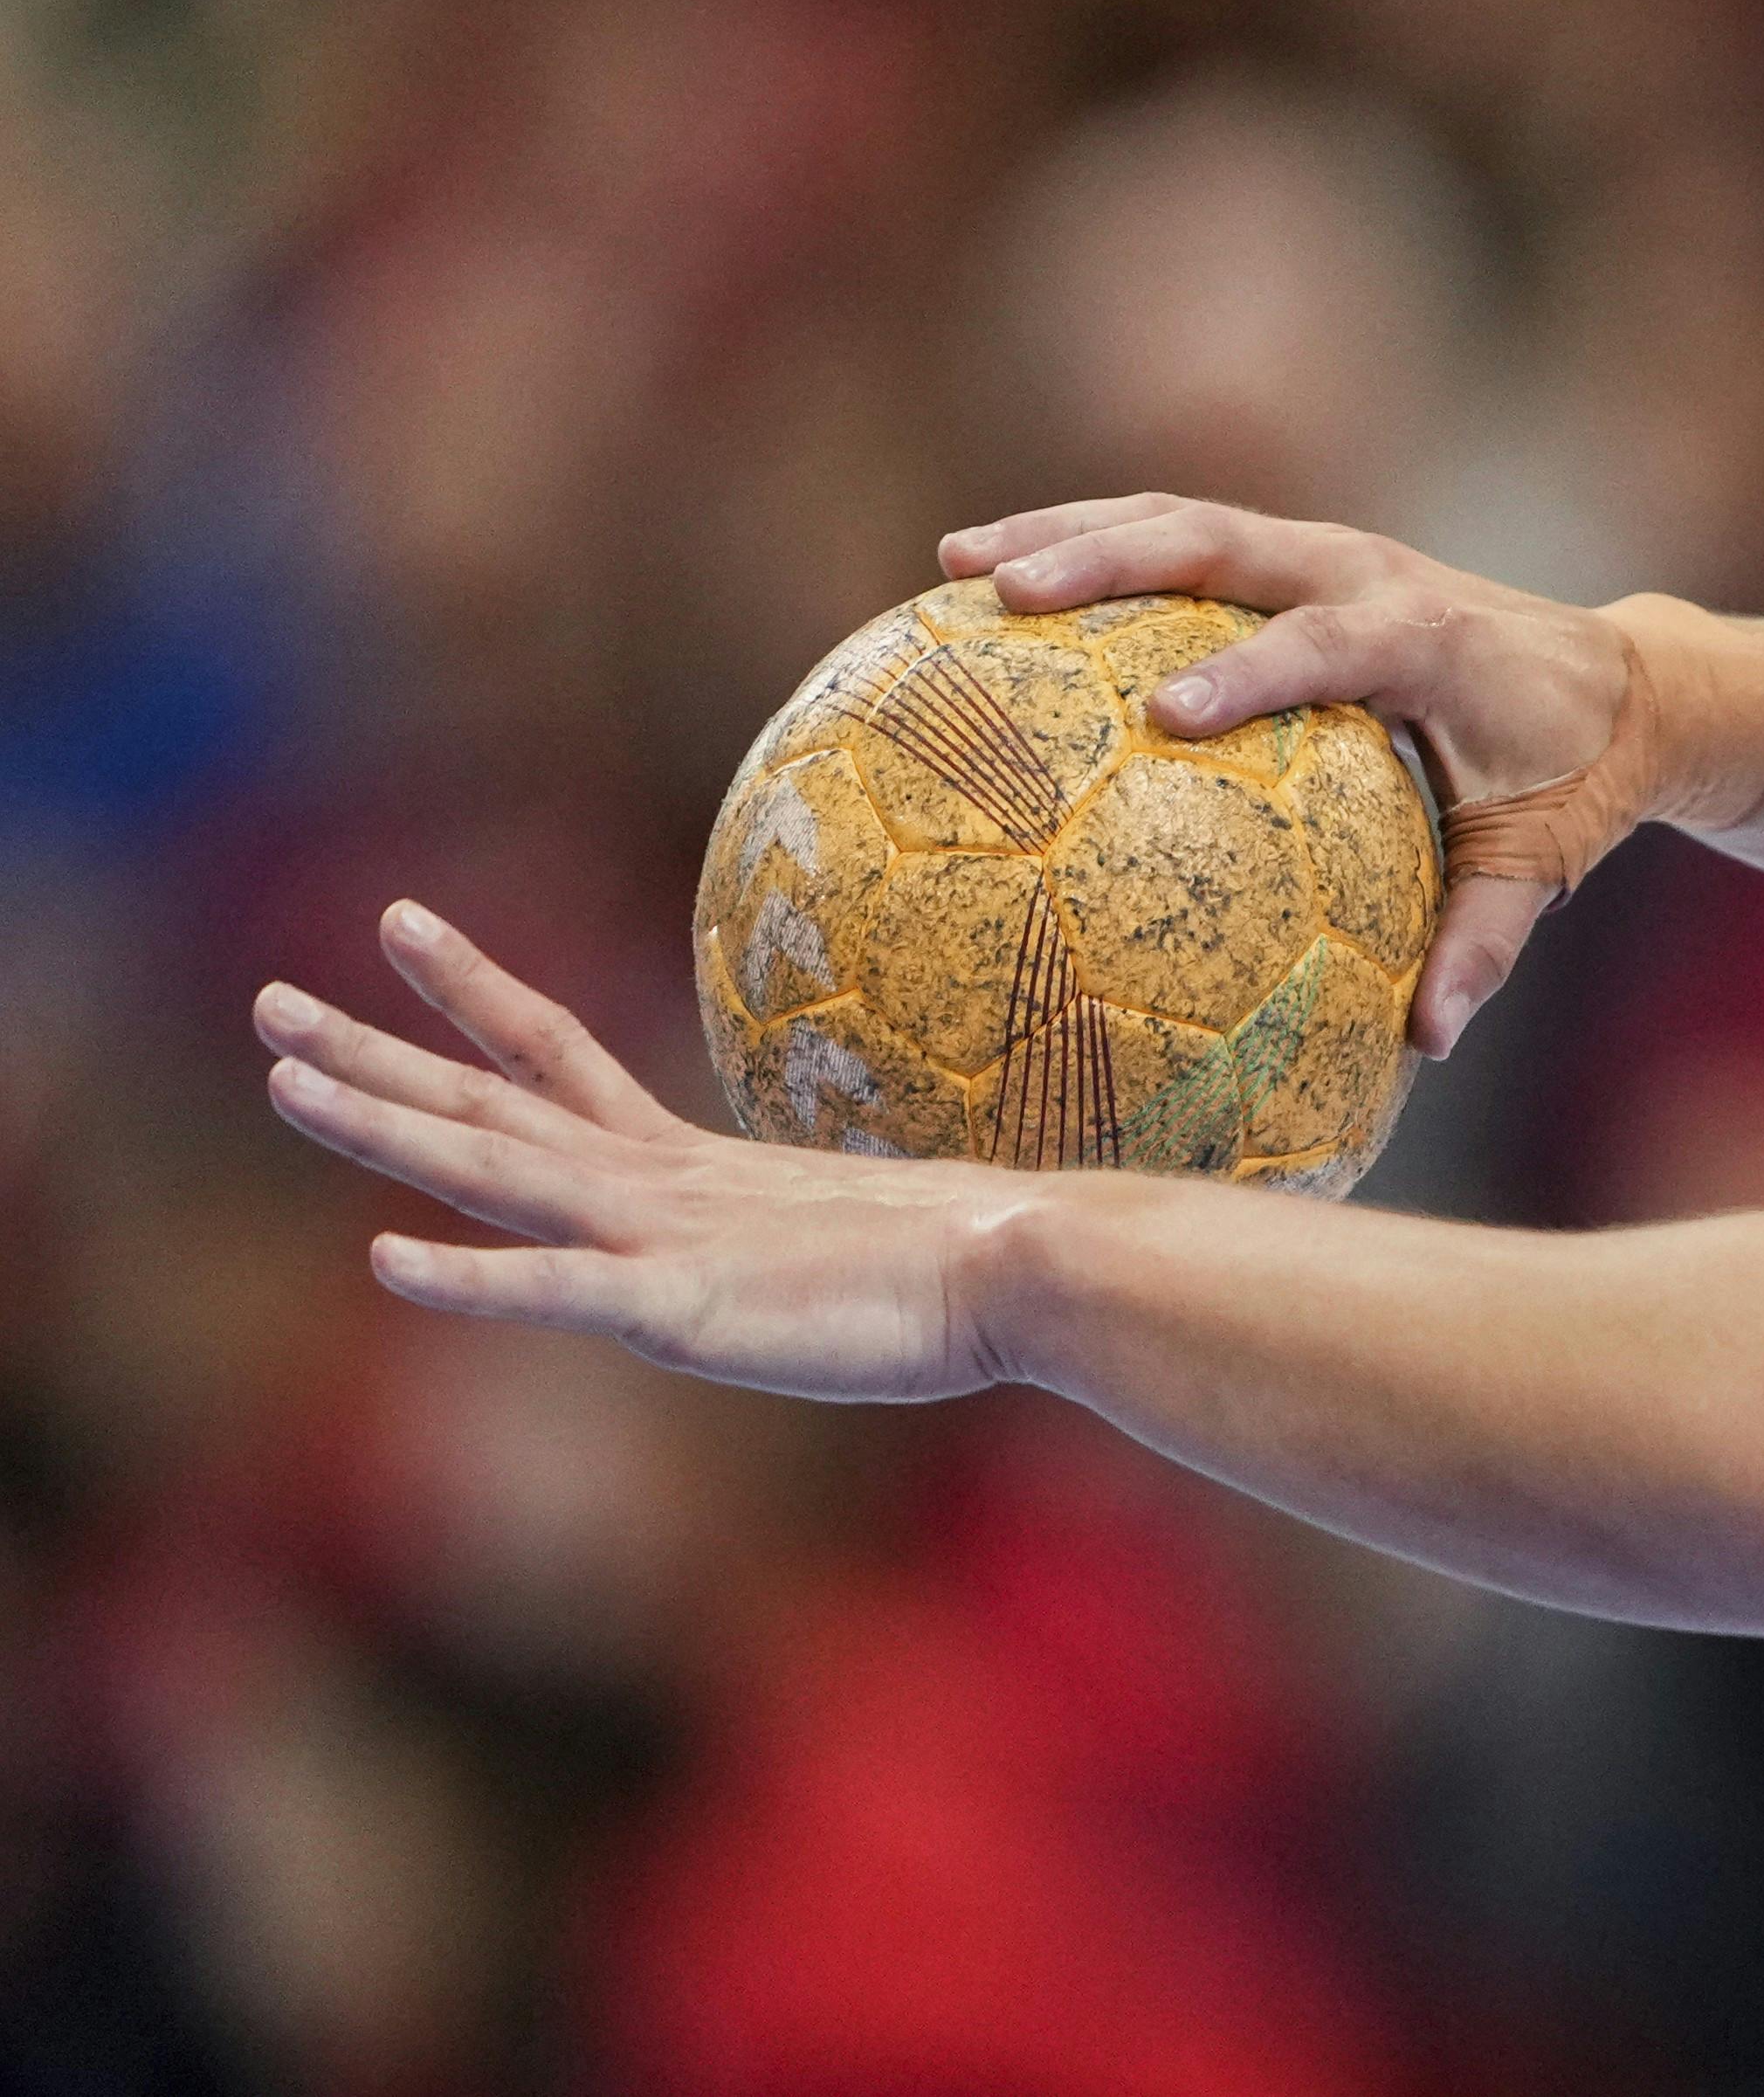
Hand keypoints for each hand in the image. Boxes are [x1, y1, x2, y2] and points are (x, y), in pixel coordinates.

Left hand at [261, 904, 1017, 1399]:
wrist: (1024, 1265)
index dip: (469, 991)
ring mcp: (659, 1238)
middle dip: (371, 1051)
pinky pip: (553, 1289)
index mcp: (685, 1165)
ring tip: (282, 1082)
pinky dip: (465, 1276)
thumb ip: (800, 1227)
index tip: (399, 926)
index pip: (552, 1053)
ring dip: (382, 1125)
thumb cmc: (963, 1260)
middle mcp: (653, 1181)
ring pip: (492, 1168)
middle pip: (487, 1101)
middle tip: (269, 999)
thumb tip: (833, 1232)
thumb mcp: (843, 1233)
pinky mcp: (680, 1308)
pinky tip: (385, 1263)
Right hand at [937, 496, 1763, 1054]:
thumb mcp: (1541, 860)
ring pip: (1186, 521)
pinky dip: (1094, 546)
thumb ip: (1484, 940)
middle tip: (1003, 592)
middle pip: (1224, 542)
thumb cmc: (1570, 778)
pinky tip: (993, 582)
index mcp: (1431, 640)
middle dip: (1112, 558)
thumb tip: (1426, 1038)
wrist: (1622, 679)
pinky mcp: (1298, 556)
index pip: (1329, 645)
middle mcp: (1370, 572)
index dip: (1251, 673)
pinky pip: (1185, 540)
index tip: (1162, 716)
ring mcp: (1328, 551)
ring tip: (955, 563)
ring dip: (1072, 532)